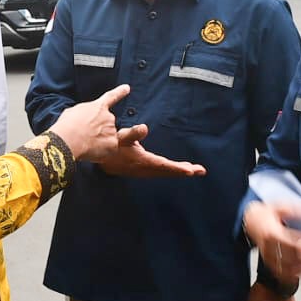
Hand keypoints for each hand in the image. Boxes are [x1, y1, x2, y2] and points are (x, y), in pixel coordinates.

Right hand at [47, 84, 128, 158]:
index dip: (120, 92)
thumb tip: (86, 118)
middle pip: (107, 124)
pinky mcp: (113, 144)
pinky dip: (101, 152)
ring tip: (85, 143)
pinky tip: (90, 150)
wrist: (68, 140)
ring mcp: (112, 130)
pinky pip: (108, 149)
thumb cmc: (67, 126)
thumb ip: (85, 113)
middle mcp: (108, 117)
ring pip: (108, 137)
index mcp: (98, 107)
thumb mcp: (74, 112)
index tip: (127, 88)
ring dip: (99, 141)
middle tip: (85, 136)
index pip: (111, 97)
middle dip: (99, 130)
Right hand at [89, 123, 205, 177]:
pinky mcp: (141, 170)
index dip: (178, 168)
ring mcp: (143, 171)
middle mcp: (145, 168)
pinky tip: (175, 168)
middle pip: (168, 171)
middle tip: (201, 170)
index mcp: (142, 161)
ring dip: (179, 171)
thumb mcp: (120, 137)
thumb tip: (145, 127)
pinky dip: (170, 170)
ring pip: (165, 172)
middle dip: (185, 171)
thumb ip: (133, 133)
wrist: (99, 159)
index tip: (191, 171)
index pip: (164, 165)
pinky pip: (160, 171)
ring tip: (193, 169)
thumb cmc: (110, 146)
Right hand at [242, 199, 300, 283]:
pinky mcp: (267, 261)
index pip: (292, 240)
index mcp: (272, 232)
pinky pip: (280, 273)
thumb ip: (293, 209)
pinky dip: (291, 275)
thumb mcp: (278, 206)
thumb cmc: (265, 214)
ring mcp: (268, 255)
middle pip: (291, 255)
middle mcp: (269, 246)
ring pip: (286, 266)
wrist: (248, 221)